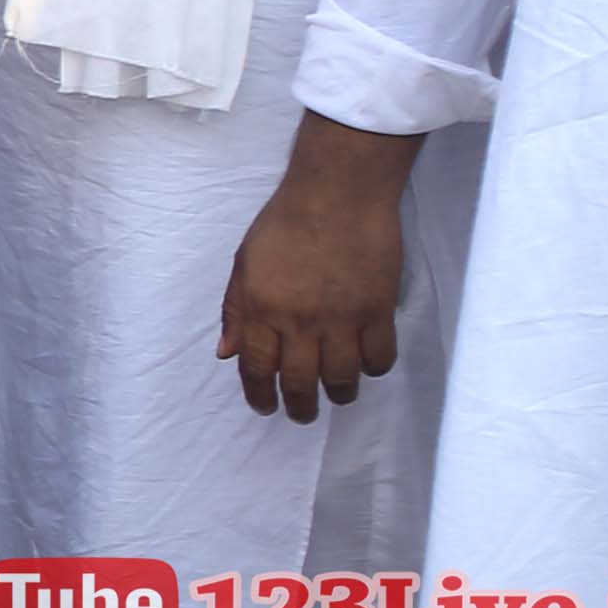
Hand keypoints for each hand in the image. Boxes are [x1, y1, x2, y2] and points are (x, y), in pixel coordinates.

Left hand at [220, 114, 416, 420]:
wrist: (338, 193)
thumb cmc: (285, 223)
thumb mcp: (245, 264)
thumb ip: (236, 310)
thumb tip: (227, 353)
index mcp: (262, 309)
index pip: (257, 368)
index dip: (260, 395)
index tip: (265, 407)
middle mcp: (300, 320)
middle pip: (299, 381)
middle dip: (299, 406)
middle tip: (302, 414)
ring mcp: (342, 317)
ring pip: (341, 377)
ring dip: (338, 394)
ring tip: (337, 397)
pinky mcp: (379, 309)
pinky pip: (380, 356)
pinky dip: (374, 368)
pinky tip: (367, 366)